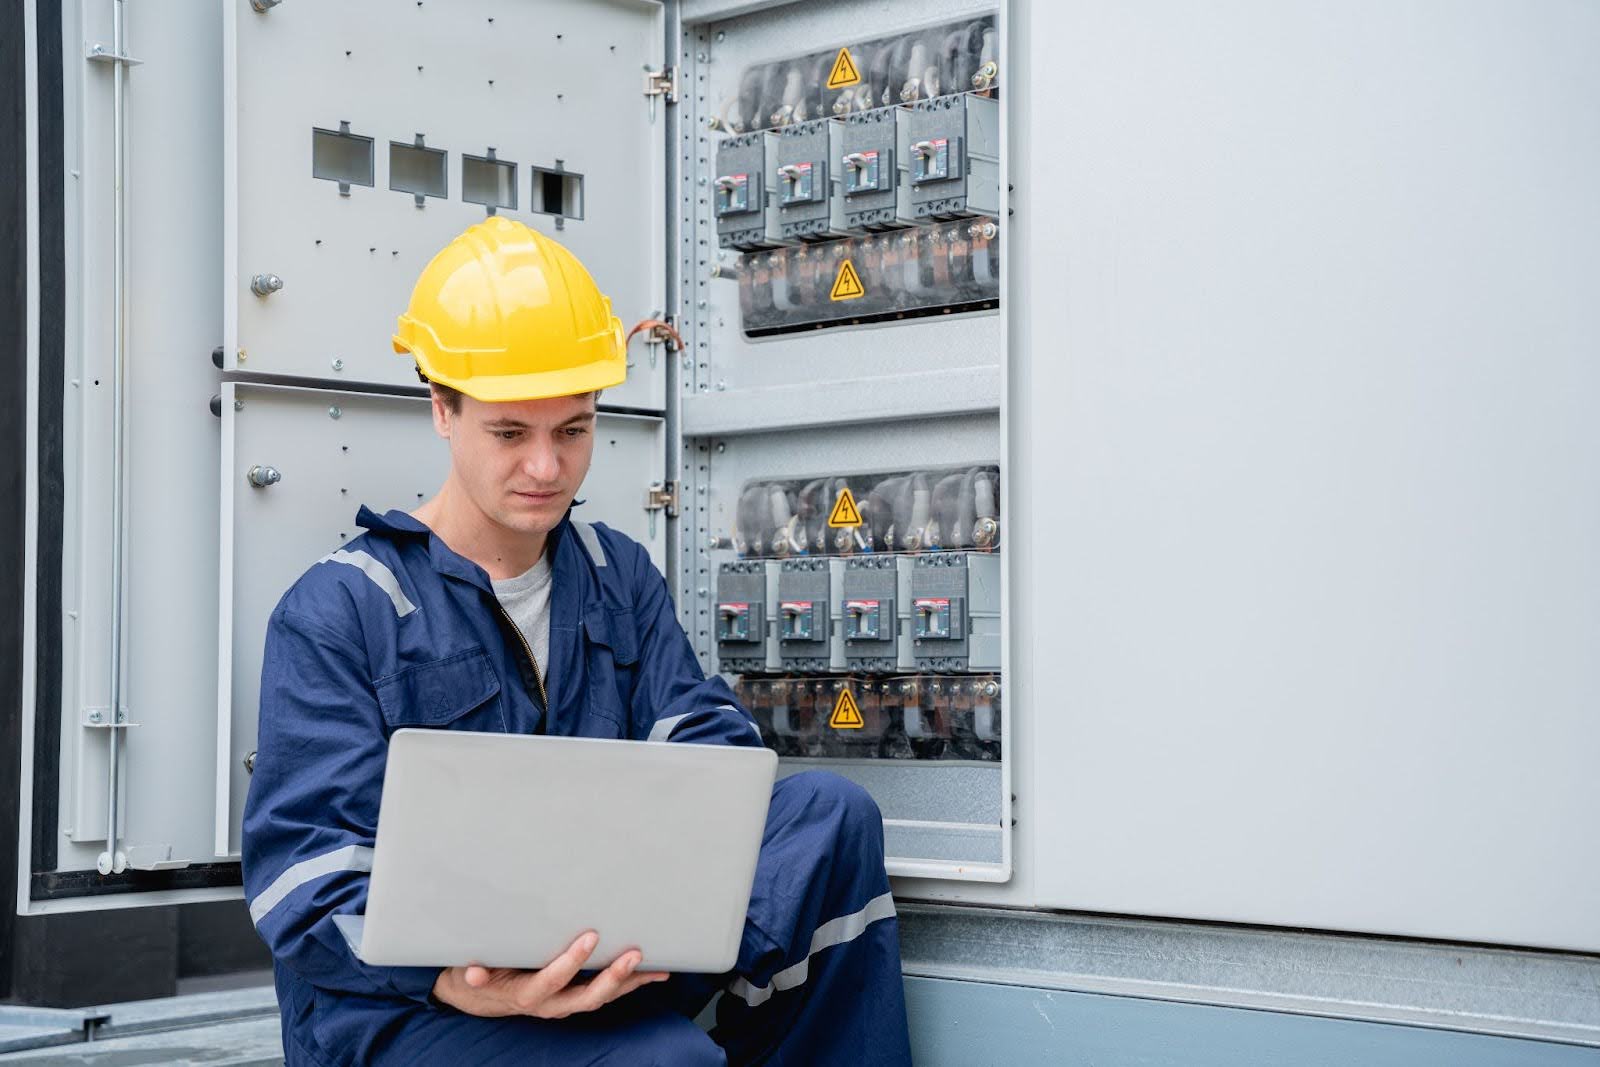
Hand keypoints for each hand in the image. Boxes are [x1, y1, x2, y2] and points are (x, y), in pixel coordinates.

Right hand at [430, 931, 669, 1018]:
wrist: (481, 997)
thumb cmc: (480, 977)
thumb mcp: (468, 974)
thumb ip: (473, 974)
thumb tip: (473, 974)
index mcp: (526, 994)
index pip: (552, 980)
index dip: (571, 962)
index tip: (590, 937)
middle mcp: (550, 1003)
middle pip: (586, 997)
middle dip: (612, 978)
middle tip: (633, 955)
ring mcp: (565, 1002)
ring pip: (602, 997)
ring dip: (629, 983)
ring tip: (656, 968)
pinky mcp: (576, 997)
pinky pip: (607, 993)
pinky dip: (631, 984)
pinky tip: (653, 972)